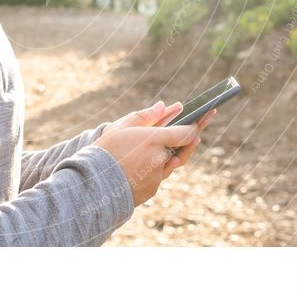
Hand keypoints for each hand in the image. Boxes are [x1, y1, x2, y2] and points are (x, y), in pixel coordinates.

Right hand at [93, 101, 215, 205]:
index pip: (186, 133)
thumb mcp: (121, 128)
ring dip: (170, 155)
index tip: (204, 117)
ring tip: (163, 147)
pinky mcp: (152, 190)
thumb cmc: (104, 151)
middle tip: (199, 129)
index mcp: (154, 141)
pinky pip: (157, 176)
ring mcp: (157, 177)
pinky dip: (153, 169)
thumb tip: (163, 106)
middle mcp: (160, 160)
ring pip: (170, 163)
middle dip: (191, 139)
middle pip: (183, 150)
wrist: (93, 185)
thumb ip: (145, 116)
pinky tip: (140, 165)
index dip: (196, 125)